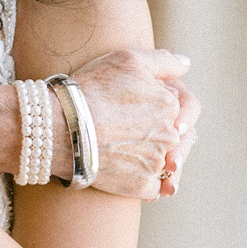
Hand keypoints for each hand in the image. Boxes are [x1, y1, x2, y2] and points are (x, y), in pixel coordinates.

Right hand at [72, 49, 198, 198]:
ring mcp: (156, 163)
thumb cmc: (92, 90)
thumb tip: (186, 65)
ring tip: (124, 151)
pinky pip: (153, 187)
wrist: (60, 128)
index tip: (136, 109)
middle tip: (129, 132)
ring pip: (163, 162)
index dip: (158, 105)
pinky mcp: (141, 186)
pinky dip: (145, 182)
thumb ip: (163, 61)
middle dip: (158, 133)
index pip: (178, 106)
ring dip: (151, 158)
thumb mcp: (128, 60)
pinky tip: (127, 173)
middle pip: (173, 135)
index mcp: (171, 105)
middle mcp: (170, 135)